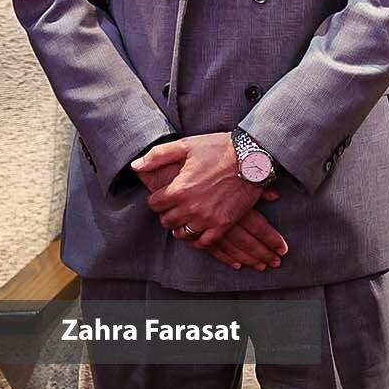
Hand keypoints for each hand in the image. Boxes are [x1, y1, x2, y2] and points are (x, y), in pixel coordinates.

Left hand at [135, 135, 287, 271]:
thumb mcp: (186, 146)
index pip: (154, 205)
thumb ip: (158, 156)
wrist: (253, 158)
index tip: (166, 196)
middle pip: (166, 221)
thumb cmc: (219, 149)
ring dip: (182, 226)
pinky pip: (203, 242)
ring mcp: (207, 218)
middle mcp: (190, 208)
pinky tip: (200, 229)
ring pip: (182, 234)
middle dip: (169, 213)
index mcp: (178, 190)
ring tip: (187, 218)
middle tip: (177, 206)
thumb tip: (135, 166)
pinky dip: (198, 239)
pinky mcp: (222, 224)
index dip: (158, 199)